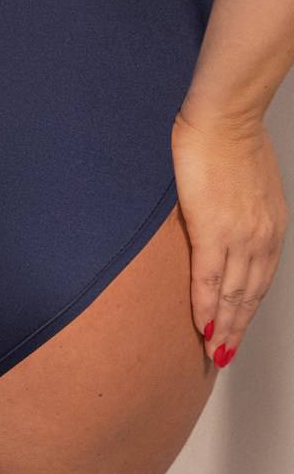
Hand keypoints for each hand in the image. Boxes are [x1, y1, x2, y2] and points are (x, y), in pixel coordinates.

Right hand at [171, 106, 288, 367]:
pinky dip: (205, 307)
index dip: (248, 308)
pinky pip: (209, 280)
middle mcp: (262, 238)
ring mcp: (239, 237)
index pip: (261, 279)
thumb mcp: (248, 182)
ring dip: (224, 326)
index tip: (237, 329)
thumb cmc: (229, 139)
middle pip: (249, 294)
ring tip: (213, 350)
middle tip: (224, 354)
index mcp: (271, 226)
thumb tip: (223, 219)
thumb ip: (240, 208)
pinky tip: (201, 326)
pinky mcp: (212, 231)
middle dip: (237, 327)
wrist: (223, 119)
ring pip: (232, 295)